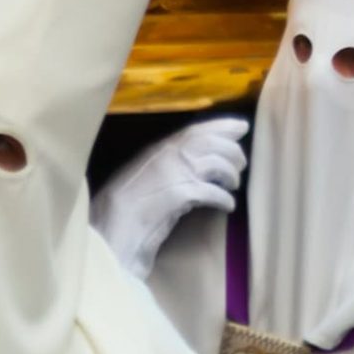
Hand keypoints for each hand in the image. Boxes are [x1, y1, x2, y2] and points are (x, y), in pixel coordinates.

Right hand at [90, 117, 246, 279]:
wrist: (112, 227)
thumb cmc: (126, 205)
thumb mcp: (147, 175)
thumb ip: (169, 163)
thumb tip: (197, 160)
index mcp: (159, 149)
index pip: (197, 130)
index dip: (222, 126)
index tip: (242, 127)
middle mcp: (169, 156)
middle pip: (213, 144)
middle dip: (233, 152)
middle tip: (241, 165)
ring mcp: (175, 173)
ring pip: (218, 163)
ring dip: (231, 175)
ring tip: (232, 187)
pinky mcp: (181, 195)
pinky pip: (214, 192)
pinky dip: (224, 199)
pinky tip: (227, 206)